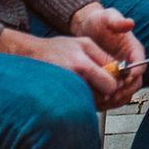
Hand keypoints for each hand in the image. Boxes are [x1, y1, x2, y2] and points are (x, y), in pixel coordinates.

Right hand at [0, 27, 128, 106]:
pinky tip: (76, 90)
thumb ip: (104, 56)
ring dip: (93, 97)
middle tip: (100, 85)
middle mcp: (73, 80)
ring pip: (91, 104)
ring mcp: (65, 92)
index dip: (114, 84)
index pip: (110, 85)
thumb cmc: (56, 49)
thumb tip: (119, 70)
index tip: (112, 80)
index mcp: (81, 65)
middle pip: (102, 98)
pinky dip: (82, 101)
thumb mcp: (84, 43)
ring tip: (84, 85)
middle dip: (105, 93)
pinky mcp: (59, 100)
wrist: (28, 56)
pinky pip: (79, 106)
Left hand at [72, 2, 145, 105]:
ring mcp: (122, 72)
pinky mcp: (113, 80)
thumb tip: (129, 23)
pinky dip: (111, 99)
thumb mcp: (106, 17)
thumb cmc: (98, 21)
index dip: (137, 70)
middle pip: (136, 80)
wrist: (86, 28)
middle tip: (114, 92)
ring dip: (119, 96)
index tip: (128, 76)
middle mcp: (131, 62)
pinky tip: (100, 100)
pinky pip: (117, 93)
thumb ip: (116, 20)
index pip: (142, 62)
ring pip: (128, 90)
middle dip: (127, 88)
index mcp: (134, 48)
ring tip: (106, 99)